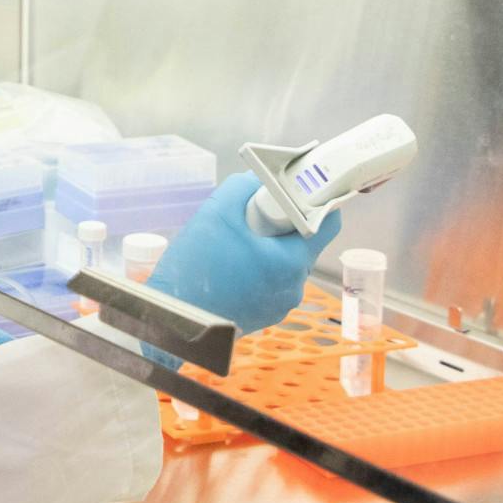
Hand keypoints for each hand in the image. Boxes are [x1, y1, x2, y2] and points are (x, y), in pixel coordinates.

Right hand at [149, 173, 342, 333]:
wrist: (174, 322)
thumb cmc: (196, 268)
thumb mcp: (216, 212)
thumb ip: (243, 187)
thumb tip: (257, 180)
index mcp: (291, 261)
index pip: (327, 223)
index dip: (313, 201)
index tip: (292, 192)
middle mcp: (294, 286)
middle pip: (303, 242)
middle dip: (281, 224)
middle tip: (251, 217)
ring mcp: (280, 305)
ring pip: (285, 262)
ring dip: (267, 248)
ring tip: (234, 244)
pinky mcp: (264, 315)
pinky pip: (271, 282)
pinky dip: (257, 269)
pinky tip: (230, 266)